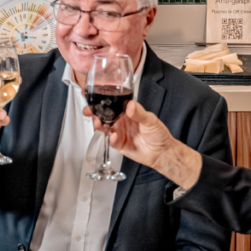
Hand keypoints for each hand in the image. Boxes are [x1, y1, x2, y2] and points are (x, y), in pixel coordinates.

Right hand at [86, 100, 201, 188]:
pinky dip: (111, 139)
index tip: (95, 97)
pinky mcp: (119, 144)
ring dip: (99, 125)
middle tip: (89, 111)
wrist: (161, 153)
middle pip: (104, 116)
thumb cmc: (158, 134)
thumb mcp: (150, 120)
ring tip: (98, 123)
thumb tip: (130, 106)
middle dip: (95, 113)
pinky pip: (111, 141)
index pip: (113, 104)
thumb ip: (139, 113)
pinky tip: (114, 136)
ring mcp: (120, 132)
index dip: (103, 101)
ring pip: (105, 128)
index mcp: (128, 112)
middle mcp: (122, 121)